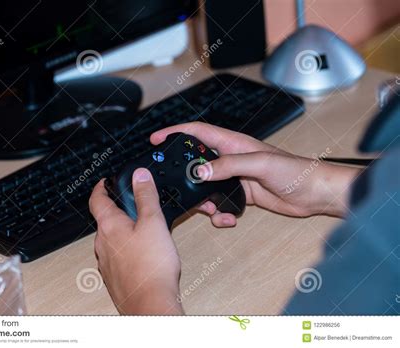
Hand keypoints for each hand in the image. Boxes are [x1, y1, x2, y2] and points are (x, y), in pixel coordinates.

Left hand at [89, 168, 183, 314]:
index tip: (104, 182)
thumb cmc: (151, 267)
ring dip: (121, 232)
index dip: (100, 187)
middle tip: (130, 205)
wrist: (150, 304)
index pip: (97, 199)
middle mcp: (102, 244)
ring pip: (110, 240)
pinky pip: (115, 258)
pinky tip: (141, 256)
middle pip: (104, 220)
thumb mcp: (154, 223)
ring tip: (140, 230)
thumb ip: (146, 197)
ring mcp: (106, 263)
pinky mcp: (113, 278)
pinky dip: (125, 251)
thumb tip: (139, 176)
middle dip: (116, 211)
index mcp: (109, 226)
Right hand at [151, 122, 359, 226]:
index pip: (198, 132)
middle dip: (185, 175)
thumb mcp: (259, 164)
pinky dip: (219, 213)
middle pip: (197, 162)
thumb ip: (229, 165)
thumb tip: (200, 170)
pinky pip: (220, 203)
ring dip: (203, 200)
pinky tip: (228, 218)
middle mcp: (231, 159)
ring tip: (209, 209)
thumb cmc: (294, 170)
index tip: (157, 139)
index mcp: (233, 144)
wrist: (313, 194)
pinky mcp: (241, 195)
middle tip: (176, 186)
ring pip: (206, 187)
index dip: (175, 132)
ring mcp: (235, 178)